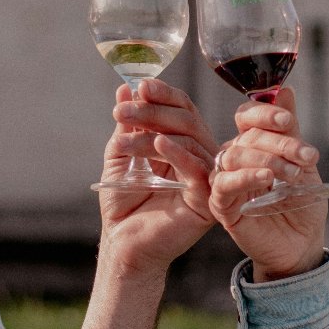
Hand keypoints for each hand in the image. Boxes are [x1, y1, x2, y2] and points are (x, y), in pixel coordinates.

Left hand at [98, 78, 218, 276]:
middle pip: (187, 120)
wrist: (122, 243)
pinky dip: (178, 153)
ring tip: (121, 142)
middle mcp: (199, 157)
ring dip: (153, 132)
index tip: (140, 85)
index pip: (183, 109)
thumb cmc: (123, 204)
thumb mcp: (121, 155)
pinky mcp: (207, 200)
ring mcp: (206, 177)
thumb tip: (126, 88)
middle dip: (153, 111)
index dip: (164, 94)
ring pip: (189, 139)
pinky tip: (157, 144)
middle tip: (121, 112)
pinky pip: (198, 169)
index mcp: (183, 144)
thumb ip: (127, 125)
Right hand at [208, 87, 327, 281]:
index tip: (287, 120)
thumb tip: (284, 89)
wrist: (303, 244)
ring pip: (235, 157)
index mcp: (252, 144)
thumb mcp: (302, 162)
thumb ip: (290, 129)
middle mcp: (236, 159)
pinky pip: (224, 185)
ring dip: (267, 159)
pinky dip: (245, 177)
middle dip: (280, 143)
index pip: (247, 117)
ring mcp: (226, 181)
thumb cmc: (302, 203)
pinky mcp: (222, 206)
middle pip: (247, 137)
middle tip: (307, 156)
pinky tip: (266, 178)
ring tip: (292, 173)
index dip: (264, 114)